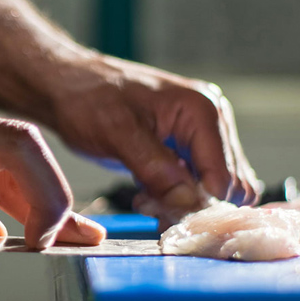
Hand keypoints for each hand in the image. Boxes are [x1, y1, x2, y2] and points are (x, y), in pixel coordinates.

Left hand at [48, 54, 261, 223]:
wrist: (69, 87)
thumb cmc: (88, 99)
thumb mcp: (117, 133)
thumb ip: (156, 168)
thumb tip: (190, 202)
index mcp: (203, 111)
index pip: (225, 176)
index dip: (199, 203)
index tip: (161, 213)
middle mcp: (214, 122)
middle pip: (230, 187)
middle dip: (192, 204)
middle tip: (148, 203)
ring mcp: (205, 136)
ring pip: (218, 191)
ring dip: (184, 204)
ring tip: (146, 197)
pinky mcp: (192, 149)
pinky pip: (202, 186)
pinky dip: (179, 198)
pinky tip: (149, 193)